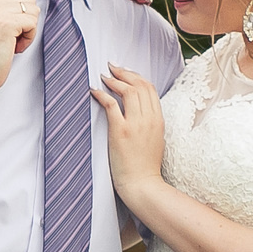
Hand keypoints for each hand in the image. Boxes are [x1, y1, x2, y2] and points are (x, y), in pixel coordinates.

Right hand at [0, 0, 39, 114]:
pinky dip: (29, 38)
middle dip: (27, 18)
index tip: (15, 14)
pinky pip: (33, 24)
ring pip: (33, 10)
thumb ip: (5, 7)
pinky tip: (15, 47)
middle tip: (13, 34)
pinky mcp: (8, 24)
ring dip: (29, 29)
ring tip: (14, 41)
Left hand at [90, 64, 165, 198]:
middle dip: (125, 73)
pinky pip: (111, 105)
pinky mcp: (120, 131)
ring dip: (114, 80)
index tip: (126, 72)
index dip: (137, 76)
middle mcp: (149, 118)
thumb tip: (141, 111)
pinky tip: (94, 90)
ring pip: (128, 91)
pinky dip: (101, 94)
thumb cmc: (145, 166)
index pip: (150, 88)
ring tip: (104, 76)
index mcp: (159, 120)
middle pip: (139, 85)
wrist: (142, 184)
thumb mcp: (156, 139)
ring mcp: (135, 124)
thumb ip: (151, 123)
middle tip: (113, 68)